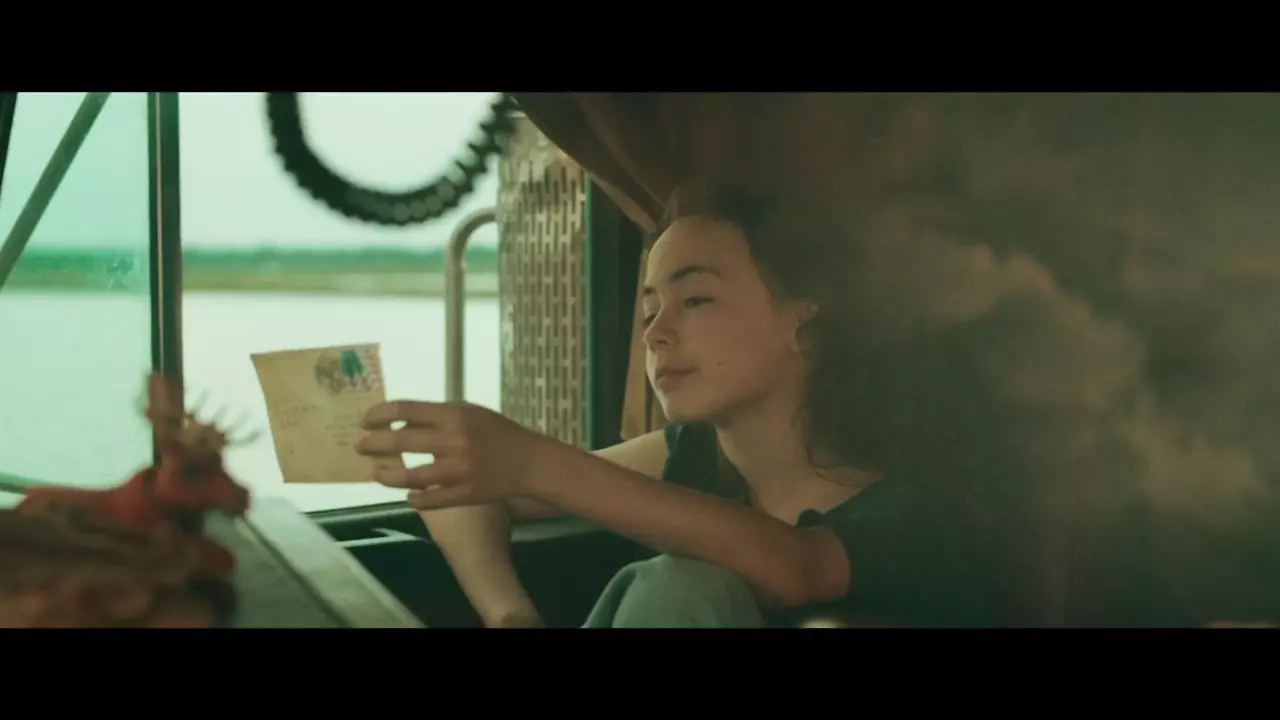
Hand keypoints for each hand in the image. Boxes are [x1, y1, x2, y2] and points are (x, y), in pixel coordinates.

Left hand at [356, 400, 554, 510]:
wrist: (529, 462)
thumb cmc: (496, 433)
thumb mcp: (469, 413)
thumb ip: (436, 415)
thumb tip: (397, 420)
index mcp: (455, 415)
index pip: (405, 410)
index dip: (378, 415)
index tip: (365, 421)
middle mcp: (454, 441)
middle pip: (400, 441)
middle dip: (372, 444)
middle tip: (361, 446)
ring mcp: (459, 471)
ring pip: (409, 477)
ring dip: (386, 476)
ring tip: (377, 474)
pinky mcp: (464, 495)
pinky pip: (428, 500)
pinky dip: (413, 498)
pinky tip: (408, 495)